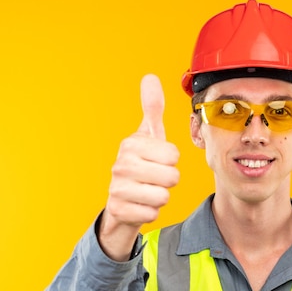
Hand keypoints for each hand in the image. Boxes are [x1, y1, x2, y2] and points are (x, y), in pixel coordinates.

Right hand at [99, 74, 179, 259]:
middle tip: (153, 179)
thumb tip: (150, 77)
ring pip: (164, 196)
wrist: (120, 201)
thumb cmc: (140, 165)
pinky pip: (153, 214)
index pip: (174, 155)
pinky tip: (139, 205)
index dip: (170, 161)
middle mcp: (121, 164)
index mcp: (131, 144)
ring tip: (147, 191)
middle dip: (168, 181)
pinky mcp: (119, 210)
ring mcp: (117, 188)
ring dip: (160, 197)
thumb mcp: (148, 137)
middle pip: (172, 177)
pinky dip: (150, 212)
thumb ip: (152, 109)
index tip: (156, 161)